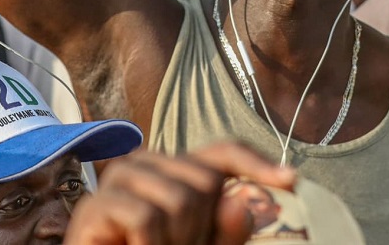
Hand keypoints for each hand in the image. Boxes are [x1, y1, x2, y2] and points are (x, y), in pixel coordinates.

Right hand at [64, 142, 295, 244]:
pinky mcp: (97, 201)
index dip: (257, 163)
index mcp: (177, 168)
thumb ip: (227, 231)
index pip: (223, 151)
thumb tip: (241, 203)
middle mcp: (149, 162)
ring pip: (180, 199)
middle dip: (203, 228)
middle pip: (205, 181)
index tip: (291, 181)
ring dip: (177, 241)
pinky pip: (146, 217)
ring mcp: (120, 177)